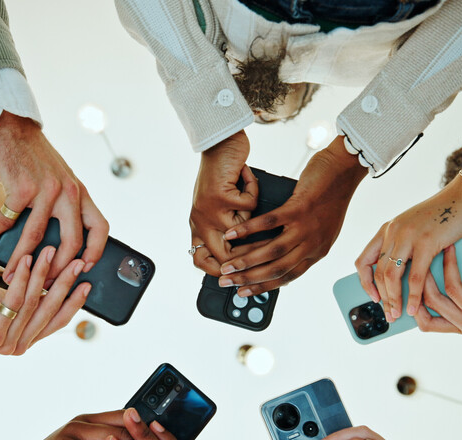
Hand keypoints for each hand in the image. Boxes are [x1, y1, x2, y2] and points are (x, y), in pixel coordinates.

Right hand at [0, 112, 108, 282]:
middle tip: (42, 284)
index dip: (97, 251)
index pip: (101, 226)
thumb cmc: (34, 158)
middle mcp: (68, 192)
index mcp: (80, 193)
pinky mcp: (22, 186)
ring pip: (37, 237)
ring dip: (21, 259)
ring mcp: (46, 190)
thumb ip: (63, 204)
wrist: (12, 127)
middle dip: (57, 269)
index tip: (86, 268)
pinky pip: (7, 220)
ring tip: (9, 274)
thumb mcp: (59, 179)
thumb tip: (56, 242)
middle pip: (71, 241)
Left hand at [0, 246, 89, 353]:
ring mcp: (7, 342)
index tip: (88, 282)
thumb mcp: (5, 305)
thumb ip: (27, 302)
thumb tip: (50, 283)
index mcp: (27, 340)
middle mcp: (20, 345)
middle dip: (66, 283)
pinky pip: (14, 300)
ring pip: (33, 302)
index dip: (74, 302)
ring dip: (43, 273)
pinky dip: (21, 277)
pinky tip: (25, 259)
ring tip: (50, 251)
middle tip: (78, 261)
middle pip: (50, 310)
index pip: (58, 321)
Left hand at [190, 130, 256, 273]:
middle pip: (223, 257)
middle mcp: (200, 221)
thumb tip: (239, 254)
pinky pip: (248, 207)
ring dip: (253, 219)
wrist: (218, 144)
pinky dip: (253, 191)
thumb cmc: (220, 173)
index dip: (218, 271)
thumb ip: (222, 226)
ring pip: (240, 233)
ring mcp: (209, 211)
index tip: (238, 273)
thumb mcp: (217, 205)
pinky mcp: (220, 197)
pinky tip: (246, 178)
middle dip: (246, 258)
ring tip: (252, 202)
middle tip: (263, 249)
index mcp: (198, 225)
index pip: (200, 261)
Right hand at [217, 136, 366, 295]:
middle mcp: (312, 244)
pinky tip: (233, 234)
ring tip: (227, 265)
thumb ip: (305, 245)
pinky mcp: (299, 209)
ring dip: (246, 261)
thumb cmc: (331, 197)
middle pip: (276, 269)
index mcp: (317, 252)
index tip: (243, 291)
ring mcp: (306, 227)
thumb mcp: (322, 229)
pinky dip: (249, 230)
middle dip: (248, 279)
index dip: (263, 287)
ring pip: (272, 252)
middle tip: (226, 282)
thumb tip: (281, 257)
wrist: (345, 171)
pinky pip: (270, 223)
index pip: (287, 277)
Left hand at [357, 179, 461, 322]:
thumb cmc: (447, 215)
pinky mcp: (426, 241)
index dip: (365, 282)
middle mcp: (393, 231)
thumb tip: (403, 280)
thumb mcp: (417, 228)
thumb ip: (407, 247)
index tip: (373, 297)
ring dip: (394, 300)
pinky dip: (413, 296)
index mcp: (388, 229)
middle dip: (383, 298)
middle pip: (378, 272)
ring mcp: (408, 235)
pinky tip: (414, 308)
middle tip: (389, 315)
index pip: (363, 260)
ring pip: (391, 276)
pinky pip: (415, 276)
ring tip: (399, 315)